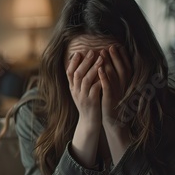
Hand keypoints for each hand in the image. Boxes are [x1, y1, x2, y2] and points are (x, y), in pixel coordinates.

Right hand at [66, 50, 103, 167]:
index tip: (78, 52)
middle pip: (77, 73)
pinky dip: (99, 80)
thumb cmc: (87, 105)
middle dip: (84, 61)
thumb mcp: (80, 92)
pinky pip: (95, 89)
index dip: (73, 62)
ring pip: (85, 80)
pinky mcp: (91, 102)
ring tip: (101, 58)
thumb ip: (79, 81)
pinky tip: (105, 73)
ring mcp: (82, 97)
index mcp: (72, 88)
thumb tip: (81, 66)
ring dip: (93, 68)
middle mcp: (75, 91)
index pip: (69, 72)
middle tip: (92, 51)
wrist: (89, 122)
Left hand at [98, 46, 131, 128]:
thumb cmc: (112, 103)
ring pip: (114, 75)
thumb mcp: (115, 88)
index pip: (126, 66)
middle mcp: (124, 86)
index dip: (122, 56)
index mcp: (126, 83)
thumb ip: (114, 77)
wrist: (114, 121)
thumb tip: (109, 64)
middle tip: (109, 45)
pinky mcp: (110, 99)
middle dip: (116, 56)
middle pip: (121, 68)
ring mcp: (118, 92)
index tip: (116, 45)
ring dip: (108, 63)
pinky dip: (104, 77)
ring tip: (102, 52)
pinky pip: (108, 86)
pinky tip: (99, 69)